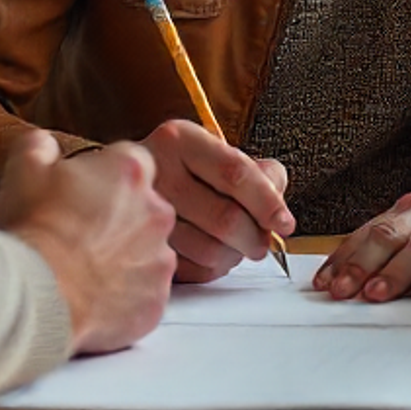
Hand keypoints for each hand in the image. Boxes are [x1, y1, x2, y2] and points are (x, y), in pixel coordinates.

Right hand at [0, 131, 176, 353]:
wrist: (35, 296)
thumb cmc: (32, 230)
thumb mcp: (24, 170)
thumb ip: (41, 147)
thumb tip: (46, 146)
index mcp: (131, 171)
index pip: (133, 162)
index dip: (106, 177)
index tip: (84, 194)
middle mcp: (157, 211)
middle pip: (146, 208)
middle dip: (121, 218)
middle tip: (82, 235)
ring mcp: (160, 258)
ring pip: (149, 251)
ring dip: (126, 257)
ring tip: (85, 271)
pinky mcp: (156, 300)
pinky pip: (146, 293)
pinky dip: (126, 296)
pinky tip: (94, 298)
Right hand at [141, 118, 294, 282]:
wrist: (125, 187)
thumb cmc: (183, 172)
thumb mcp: (217, 155)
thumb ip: (259, 172)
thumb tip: (278, 206)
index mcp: (179, 139)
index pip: (235, 172)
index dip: (267, 202)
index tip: (285, 223)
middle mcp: (155, 172)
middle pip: (226, 218)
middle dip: (254, 237)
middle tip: (261, 242)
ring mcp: (141, 213)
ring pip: (209, 249)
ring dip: (233, 255)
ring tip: (234, 246)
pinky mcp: (137, 247)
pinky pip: (190, 270)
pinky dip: (211, 268)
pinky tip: (210, 255)